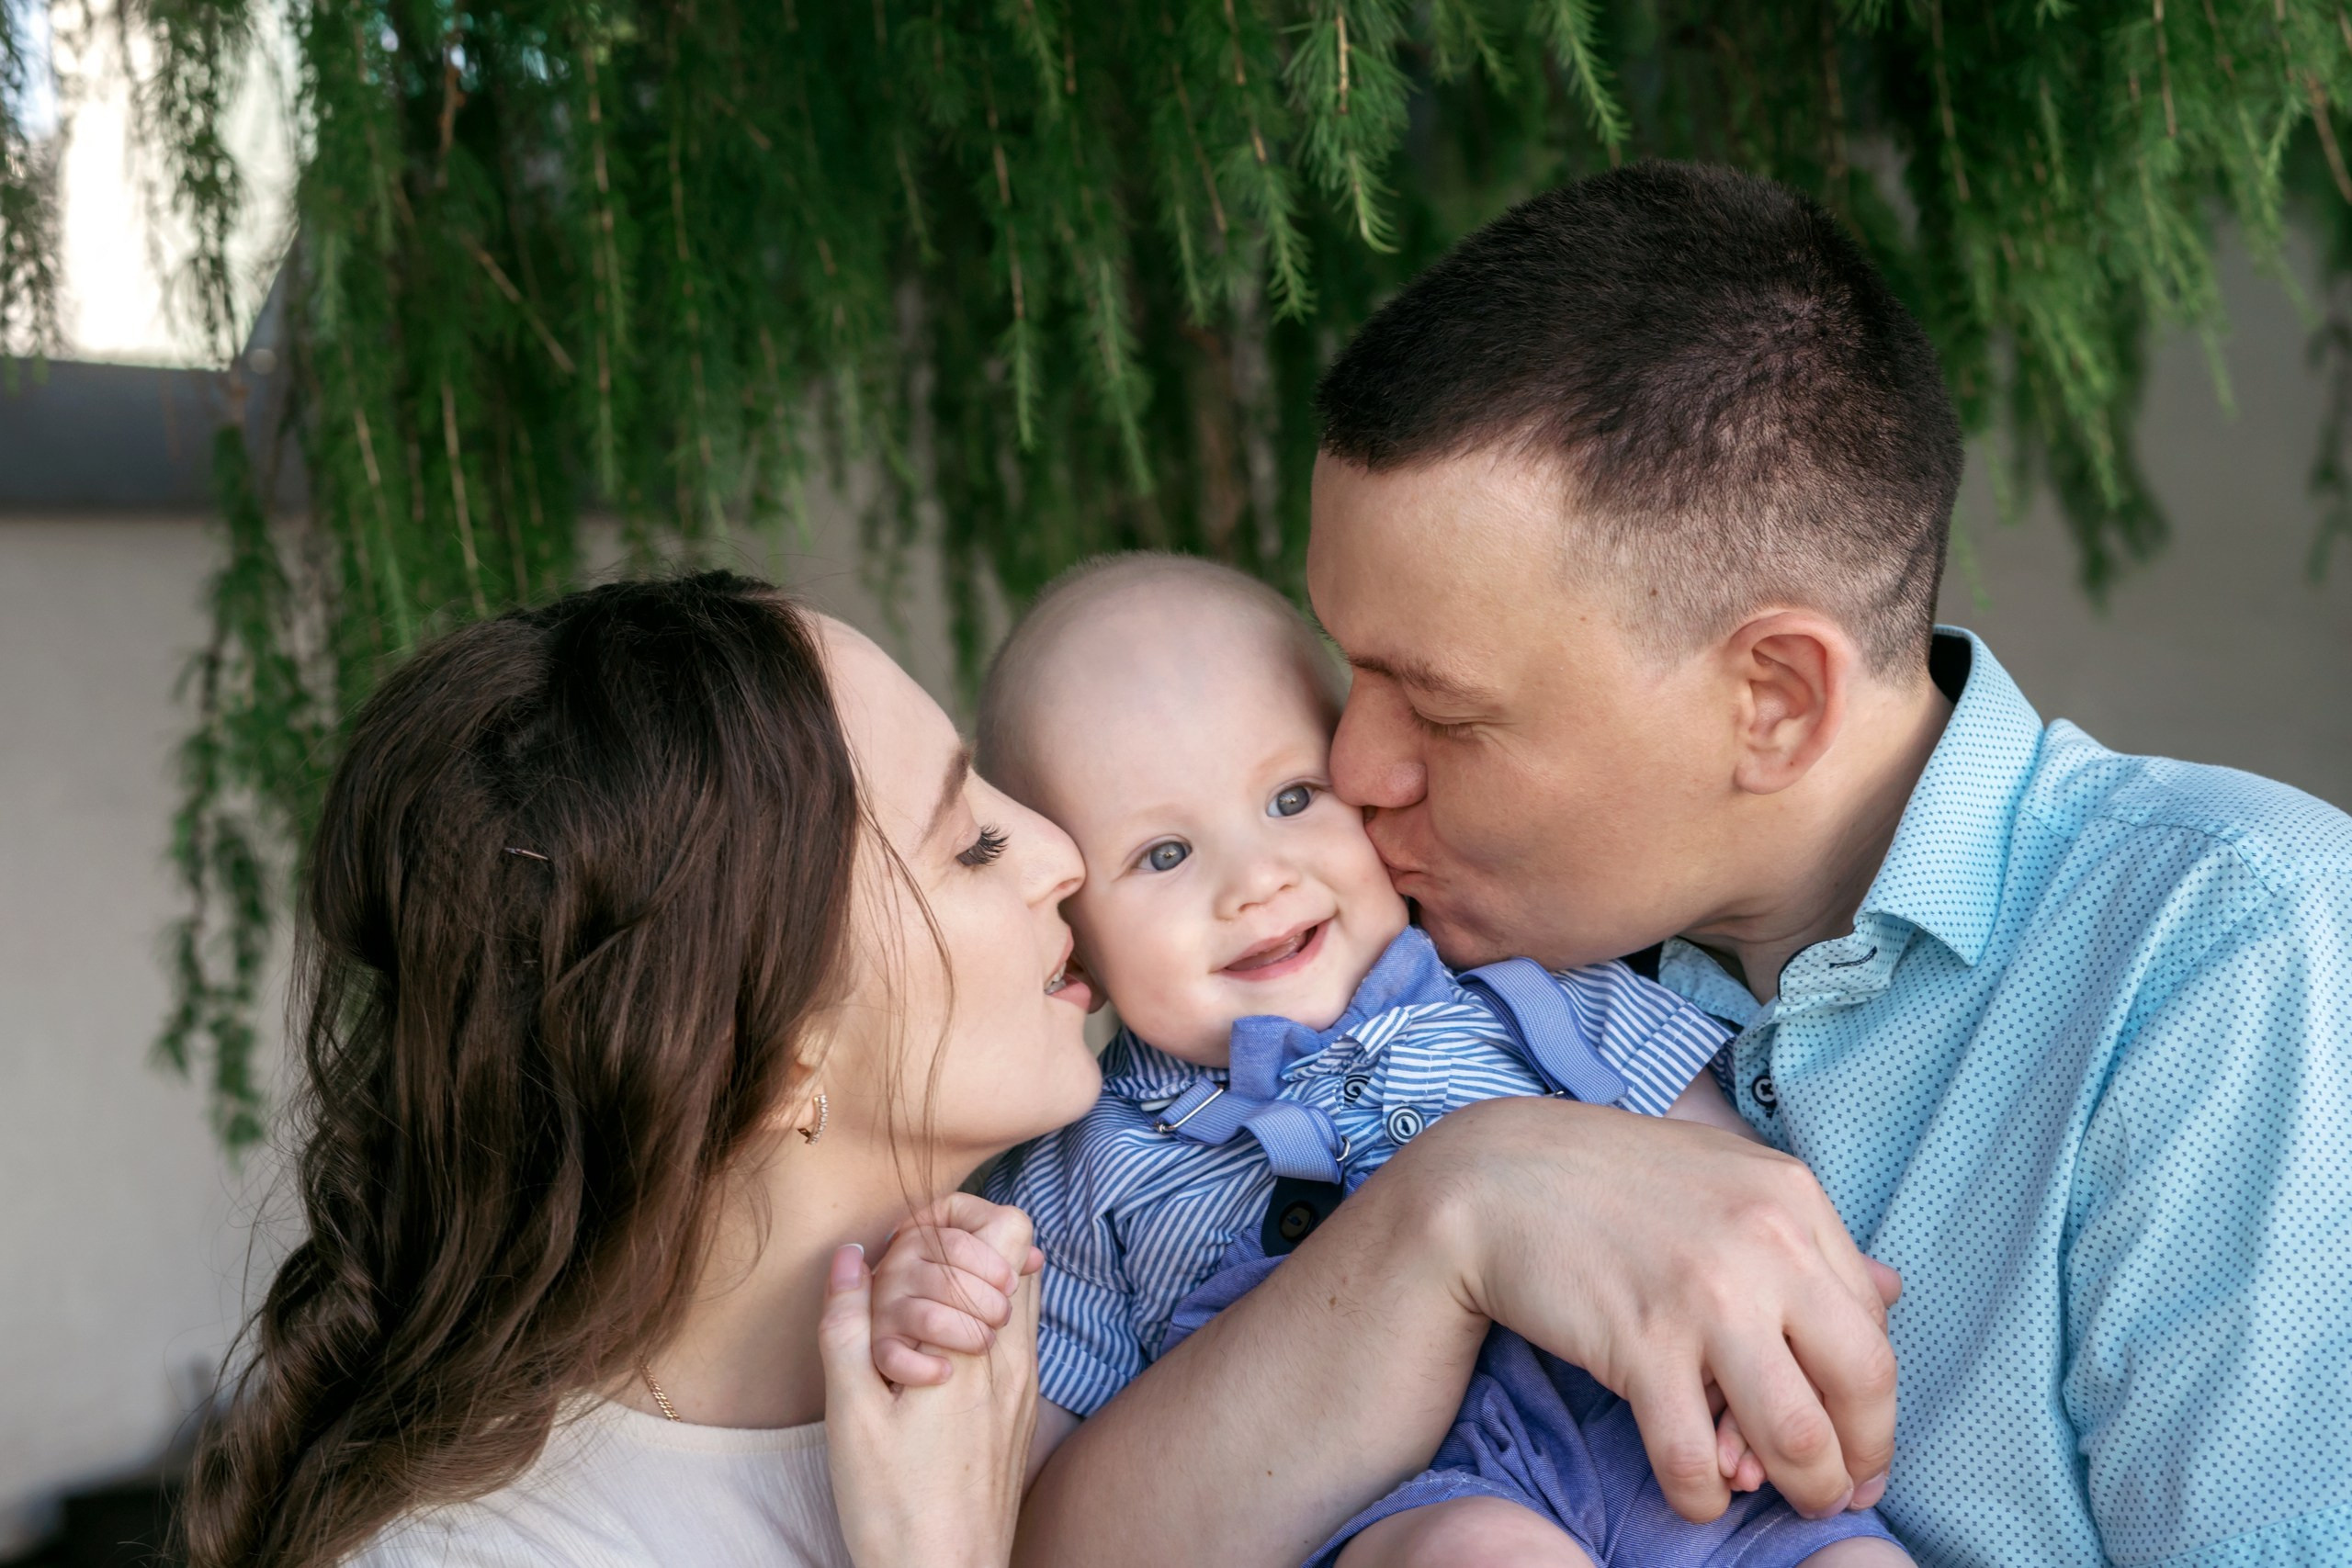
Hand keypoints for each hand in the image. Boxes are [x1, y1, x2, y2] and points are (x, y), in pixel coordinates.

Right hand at [819, 1213, 1042, 1567]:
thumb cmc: (894, 1508)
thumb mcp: (850, 1415)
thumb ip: (847, 1325)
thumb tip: (851, 1255)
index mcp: (978, 1347)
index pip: (1006, 1232)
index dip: (953, 1220)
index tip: (902, 1244)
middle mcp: (1018, 1356)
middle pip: (1023, 1251)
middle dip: (963, 1244)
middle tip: (906, 1273)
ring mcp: (1029, 1384)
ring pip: (1022, 1293)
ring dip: (972, 1284)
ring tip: (914, 1317)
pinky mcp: (1026, 1410)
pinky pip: (1018, 1335)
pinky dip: (981, 1324)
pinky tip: (934, 1359)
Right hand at [1407, 1098, 1900, 1523]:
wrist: (1493, 1175)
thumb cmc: (1612, 1181)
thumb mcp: (1726, 1180)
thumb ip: (1807, 1239)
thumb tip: (1894, 1295)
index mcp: (1792, 1198)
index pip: (1872, 1327)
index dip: (1874, 1406)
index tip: (1856, 1446)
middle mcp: (1763, 1243)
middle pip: (1862, 1384)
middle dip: (1858, 1459)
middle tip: (1834, 1489)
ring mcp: (1702, 1294)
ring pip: (1796, 1436)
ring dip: (1800, 1488)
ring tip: (1778, 1497)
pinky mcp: (1638, 1343)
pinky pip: (1695, 1459)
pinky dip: (1704, 1497)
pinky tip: (1696, 1491)